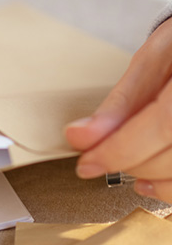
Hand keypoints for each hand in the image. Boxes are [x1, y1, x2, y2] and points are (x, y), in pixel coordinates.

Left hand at [66, 17, 171, 200]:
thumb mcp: (156, 57)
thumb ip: (123, 100)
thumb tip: (81, 137)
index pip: (164, 124)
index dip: (121, 149)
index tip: (87, 163)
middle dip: (131, 162)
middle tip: (101, 157)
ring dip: (152, 179)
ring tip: (126, 166)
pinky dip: (171, 187)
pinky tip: (152, 180)